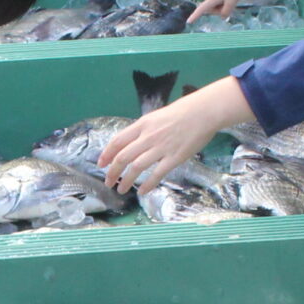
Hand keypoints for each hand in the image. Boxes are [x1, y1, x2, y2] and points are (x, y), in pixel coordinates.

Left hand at [102, 79, 249, 193]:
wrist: (203, 112)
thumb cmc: (182, 113)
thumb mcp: (156, 117)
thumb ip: (144, 130)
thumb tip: (133, 143)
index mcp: (142, 125)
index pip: (117, 141)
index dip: (106, 154)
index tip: (101, 164)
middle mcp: (148, 137)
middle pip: (123, 157)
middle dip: (112, 172)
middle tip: (108, 182)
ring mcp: (161, 148)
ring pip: (136, 167)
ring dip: (126, 181)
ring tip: (121, 189)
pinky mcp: (174, 158)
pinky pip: (156, 174)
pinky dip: (147, 185)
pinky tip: (142, 192)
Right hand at [189, 0, 247, 24]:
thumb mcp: (232, 3)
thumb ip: (226, 12)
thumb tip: (222, 17)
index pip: (201, 10)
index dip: (194, 16)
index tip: (188, 22)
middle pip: (211, 9)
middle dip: (220, 10)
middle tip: (230, 4)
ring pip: (215, 5)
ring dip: (222, 5)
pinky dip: (222, 0)